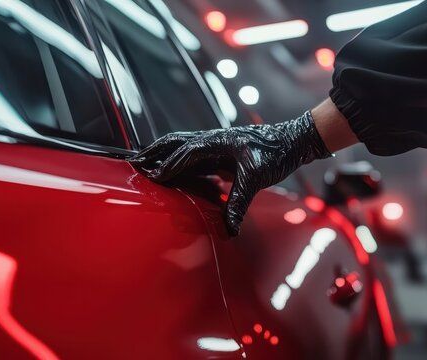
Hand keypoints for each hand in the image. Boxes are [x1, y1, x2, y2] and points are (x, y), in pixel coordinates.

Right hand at [129, 111, 331, 235]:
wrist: (292, 140)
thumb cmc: (275, 153)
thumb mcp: (256, 178)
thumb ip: (239, 202)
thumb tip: (229, 228)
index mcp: (216, 141)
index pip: (185, 153)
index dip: (168, 166)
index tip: (151, 177)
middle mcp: (211, 140)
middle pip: (175, 143)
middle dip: (154, 152)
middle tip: (133, 162)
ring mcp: (215, 144)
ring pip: (181, 147)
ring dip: (162, 155)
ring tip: (145, 165)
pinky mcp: (220, 152)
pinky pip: (193, 156)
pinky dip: (178, 162)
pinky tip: (173, 173)